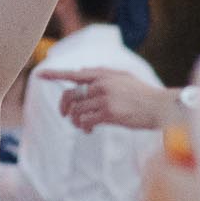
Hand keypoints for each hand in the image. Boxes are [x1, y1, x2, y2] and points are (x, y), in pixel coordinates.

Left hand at [40, 67, 179, 132]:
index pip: (74, 74)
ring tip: (82, 125)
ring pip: (76, 111)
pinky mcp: (109, 113)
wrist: (160, 106)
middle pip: (70, 95)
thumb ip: (104, 74)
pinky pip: (86, 121)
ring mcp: (104, 99)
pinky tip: (89, 130)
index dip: (55, 75)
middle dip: (64, 107)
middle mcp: (102, 84)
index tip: (39, 75)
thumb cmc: (144, 94)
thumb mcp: (124, 77)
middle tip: (66, 116)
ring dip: (75, 121)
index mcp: (104, 75)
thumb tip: (82, 71)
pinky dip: (84, 127)